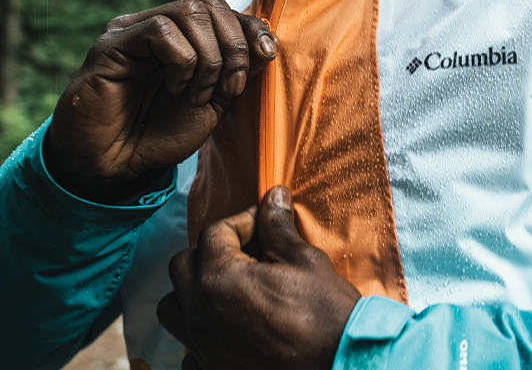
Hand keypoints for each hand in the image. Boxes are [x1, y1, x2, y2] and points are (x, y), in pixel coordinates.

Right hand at [43, 0, 277, 201]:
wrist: (117, 165)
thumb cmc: (161, 134)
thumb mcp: (214, 103)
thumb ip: (238, 72)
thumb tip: (268, 44)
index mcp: (183, 37)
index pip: (223, 10)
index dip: (251, 28)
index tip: (268, 53)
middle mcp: (157, 27)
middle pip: (210, 5)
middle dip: (234, 46)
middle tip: (229, 88)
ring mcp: (133, 31)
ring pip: (190, 12)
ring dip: (209, 58)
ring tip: (197, 94)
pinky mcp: (112, 43)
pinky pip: (161, 29)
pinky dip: (182, 60)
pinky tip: (175, 87)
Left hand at [157, 185, 360, 369]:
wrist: (338, 361)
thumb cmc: (325, 312)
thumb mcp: (304, 260)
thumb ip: (278, 227)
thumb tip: (273, 197)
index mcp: (220, 278)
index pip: (215, 233)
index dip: (243, 221)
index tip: (265, 224)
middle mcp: (200, 312)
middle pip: (183, 265)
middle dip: (211, 251)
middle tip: (246, 253)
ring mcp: (201, 345)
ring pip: (173, 306)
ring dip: (193, 290)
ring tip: (227, 288)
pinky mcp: (210, 368)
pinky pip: (185, 348)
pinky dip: (199, 333)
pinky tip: (227, 328)